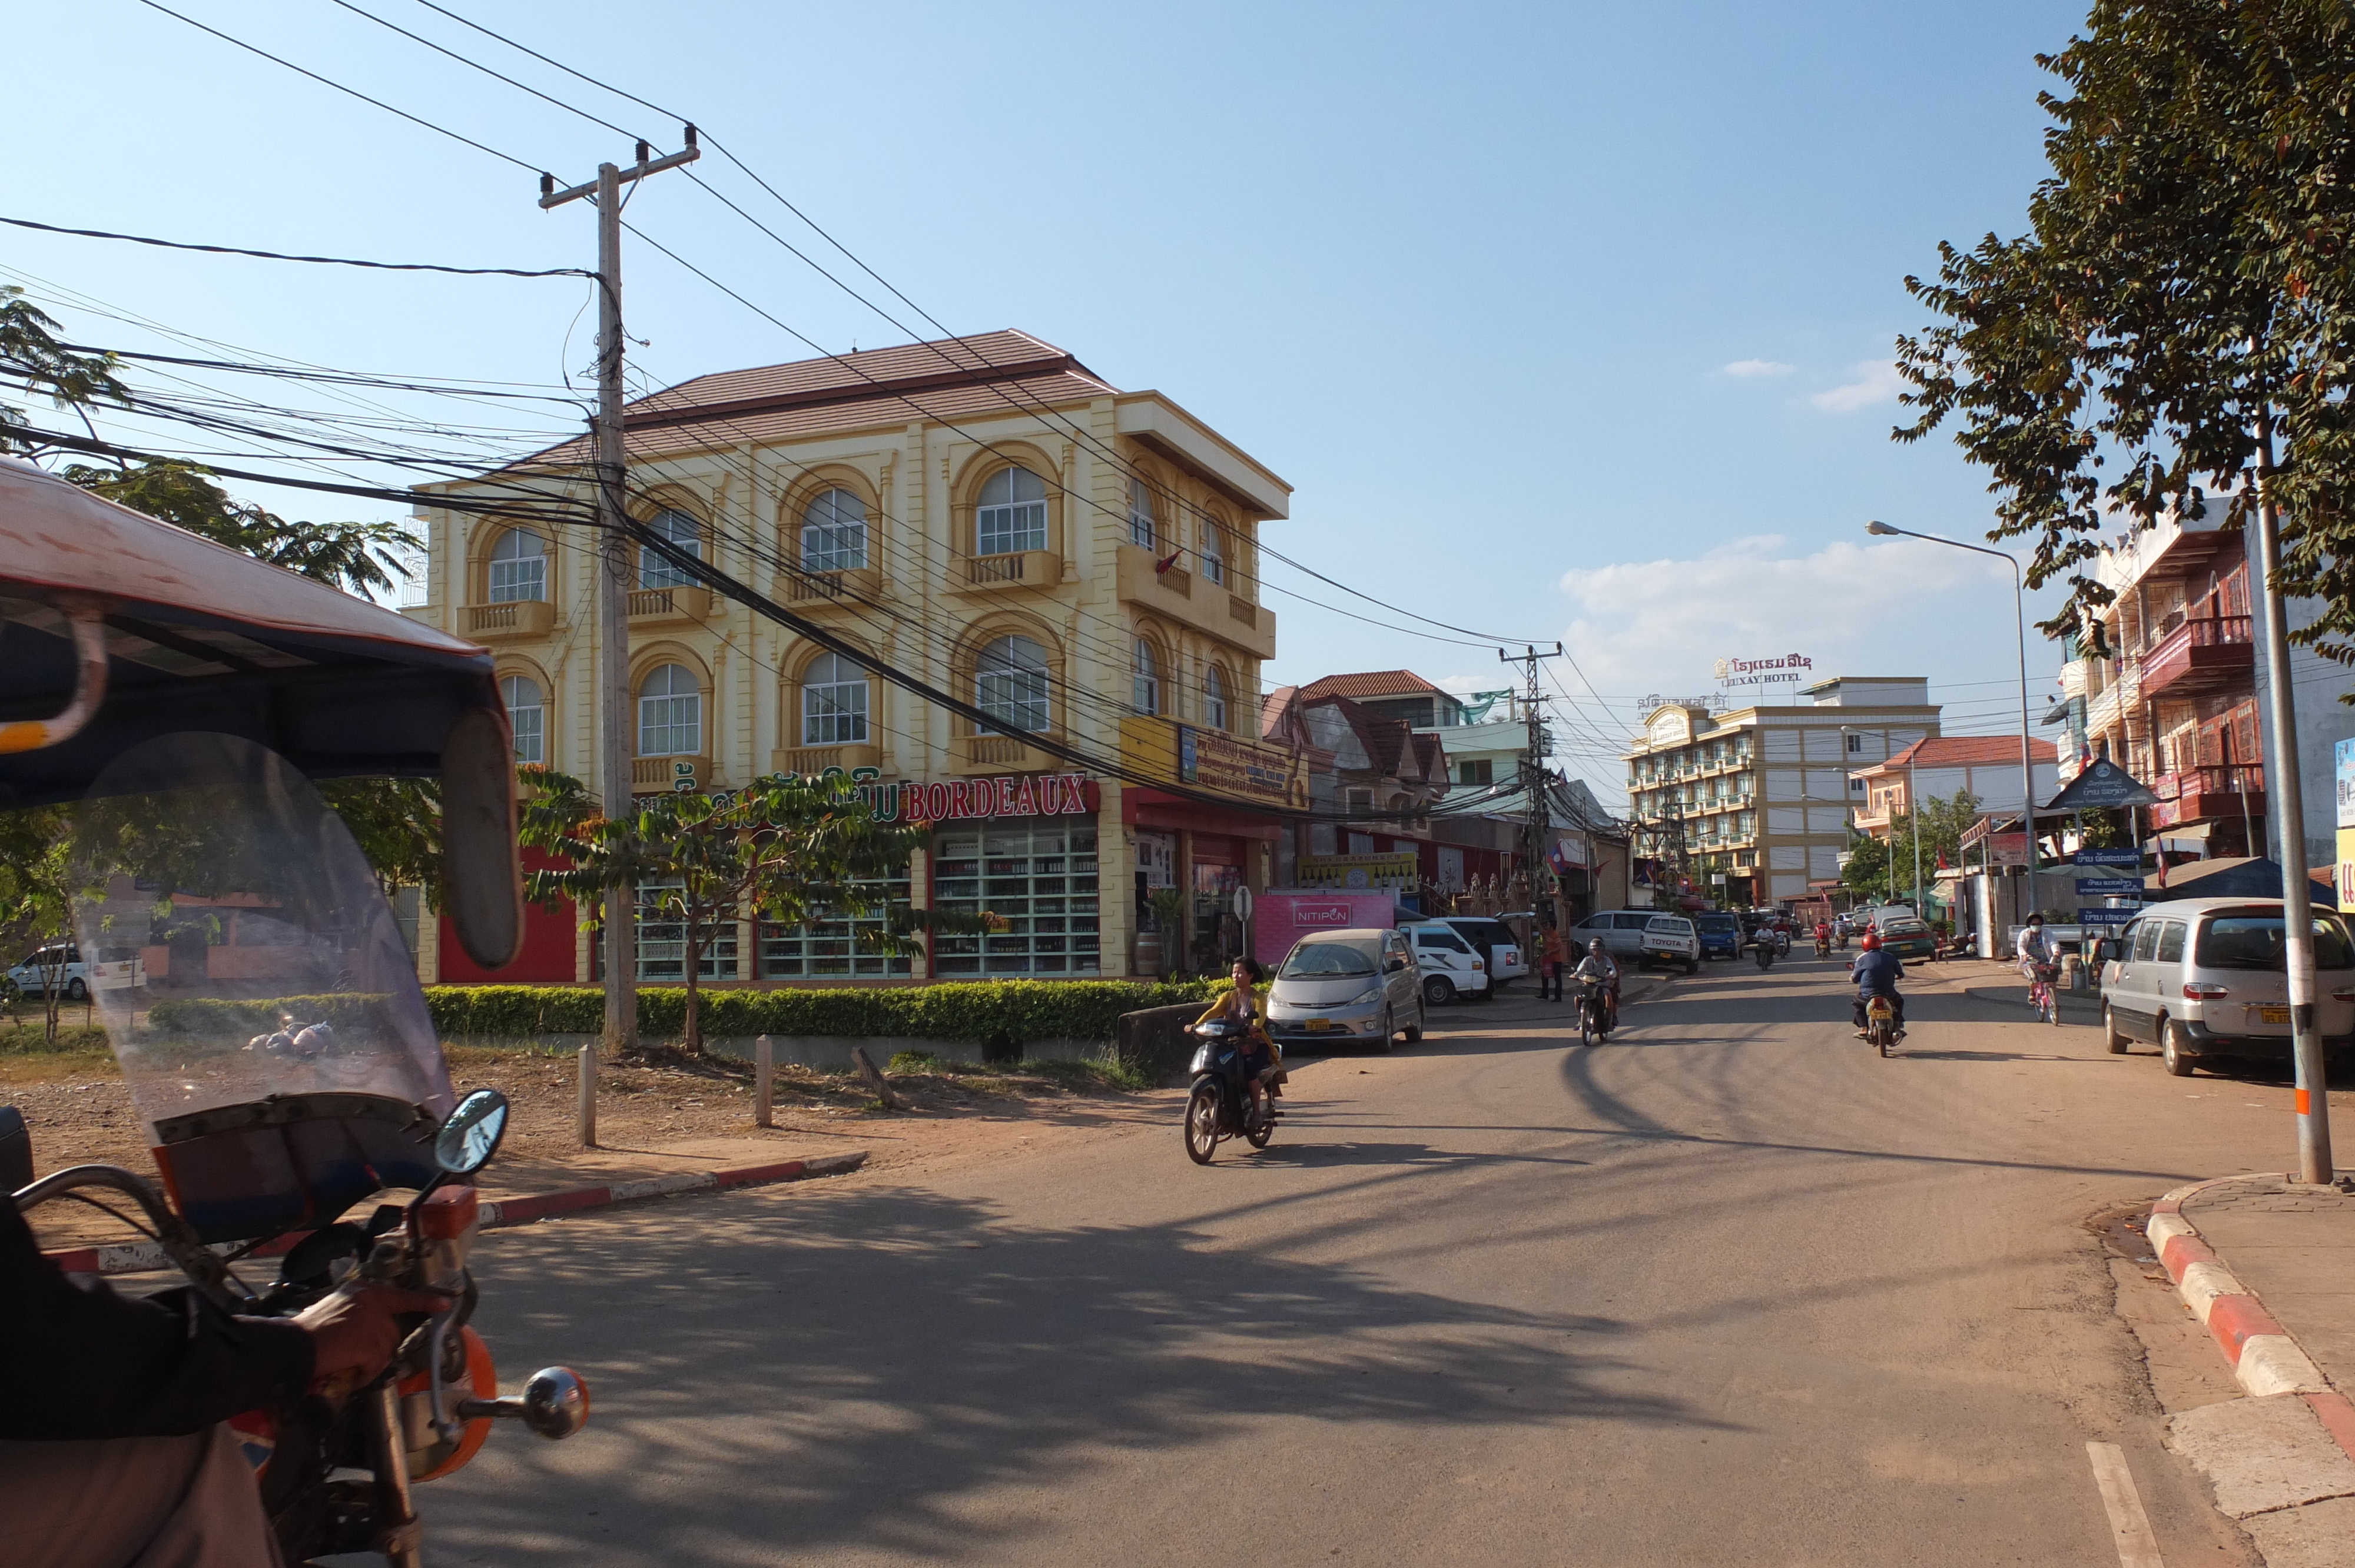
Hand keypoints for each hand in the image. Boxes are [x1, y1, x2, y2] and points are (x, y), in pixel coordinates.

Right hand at [293, 1283, 453, 1387]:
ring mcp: (374, 1322)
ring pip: (385, 1350)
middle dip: (377, 1346)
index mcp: (363, 1291)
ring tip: (344, 1361)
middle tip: (353, 1352)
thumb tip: (372, 1331)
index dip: (425, 1301)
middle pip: (392, 1331)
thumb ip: (359, 1314)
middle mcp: (372, 1301)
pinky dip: (363, 1374)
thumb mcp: (337, 1310)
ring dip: (368, 1362)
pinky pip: (376, 1366)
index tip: (446, 1303)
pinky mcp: (373, 1344)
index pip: (401, 1295)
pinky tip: (348, 1371)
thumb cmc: (308, 1332)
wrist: (292, 1346)